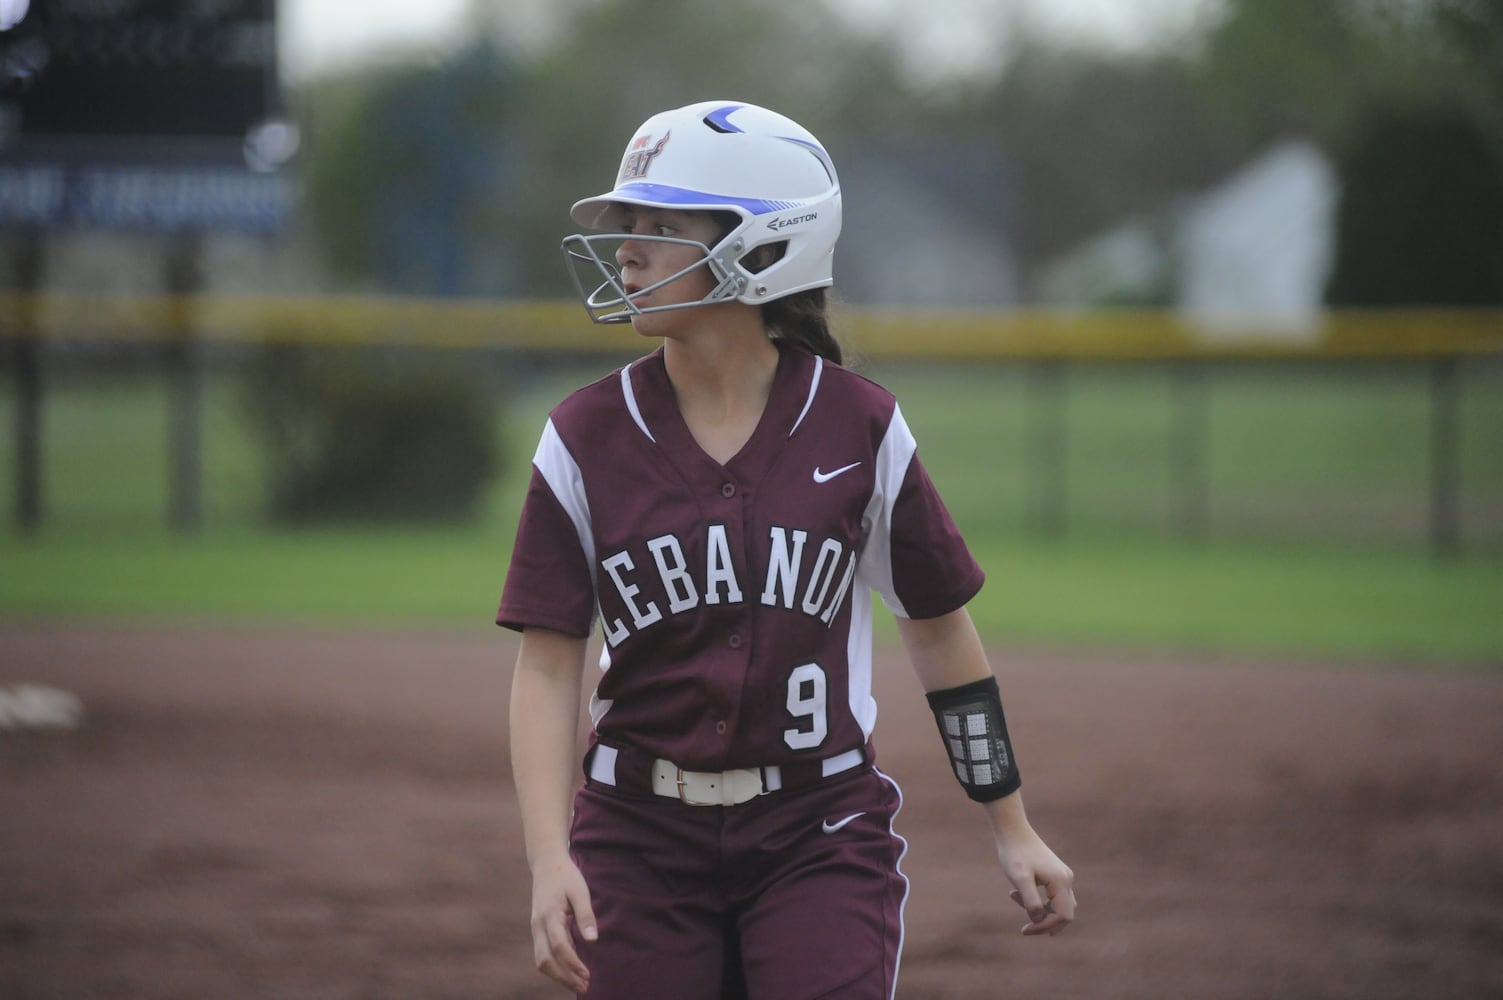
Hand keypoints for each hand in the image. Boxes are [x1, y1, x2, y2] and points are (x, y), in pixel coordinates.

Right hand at [529, 854, 596, 992]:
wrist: (546, 863)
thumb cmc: (565, 876)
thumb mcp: (580, 891)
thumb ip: (586, 915)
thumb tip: (593, 940)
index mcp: (549, 916)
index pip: (560, 947)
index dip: (573, 964)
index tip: (588, 975)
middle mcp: (538, 925)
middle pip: (545, 961)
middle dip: (564, 977)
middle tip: (584, 987)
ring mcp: (536, 928)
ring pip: (541, 960)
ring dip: (559, 975)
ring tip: (579, 983)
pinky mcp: (538, 929)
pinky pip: (543, 953)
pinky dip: (556, 965)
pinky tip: (571, 969)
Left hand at [994, 822, 1075, 935]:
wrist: (1013, 831)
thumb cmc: (1014, 854)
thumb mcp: (1020, 879)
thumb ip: (1031, 901)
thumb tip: (1039, 919)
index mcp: (1061, 882)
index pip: (1062, 916)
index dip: (1045, 927)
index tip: (1025, 930)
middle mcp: (1066, 879)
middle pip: (1065, 914)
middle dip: (1045, 923)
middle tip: (1024, 928)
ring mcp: (1062, 876)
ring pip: (1059, 906)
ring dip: (1040, 912)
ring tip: (1016, 898)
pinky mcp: (1055, 874)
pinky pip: (1052, 897)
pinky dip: (1037, 901)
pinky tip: (1016, 894)